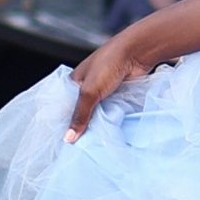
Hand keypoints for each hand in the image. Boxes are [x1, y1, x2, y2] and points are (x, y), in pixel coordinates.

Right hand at [68, 23, 155, 138]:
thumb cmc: (109, 64)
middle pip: (82, 111)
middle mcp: (88, 86)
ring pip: (97, 112)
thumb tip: (68, 138)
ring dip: (97, 124)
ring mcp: (104, 91)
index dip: (63, 121)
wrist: (137, 52)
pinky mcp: (118, 95)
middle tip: (78, 147)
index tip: (62, 140)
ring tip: (92, 145)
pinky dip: (110, 119)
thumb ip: (80, 115)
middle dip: (82, 125)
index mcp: (74, 81)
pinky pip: (111, 111)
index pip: (65, 105)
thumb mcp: (90, 91)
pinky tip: (108, 133)